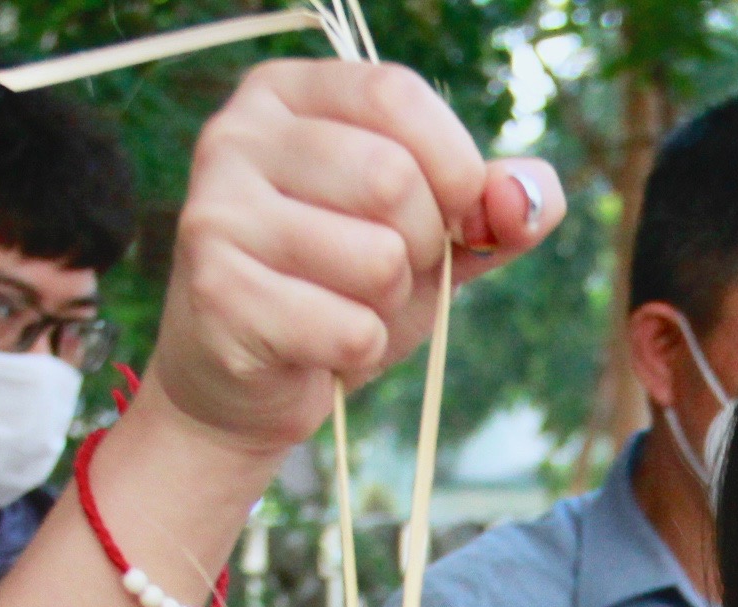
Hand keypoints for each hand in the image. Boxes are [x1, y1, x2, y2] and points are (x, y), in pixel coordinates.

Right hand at [149, 60, 561, 457]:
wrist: (248, 383)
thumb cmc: (341, 288)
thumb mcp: (431, 233)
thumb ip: (495, 203)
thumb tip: (522, 199)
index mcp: (286, 93)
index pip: (394, 94)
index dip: (454, 165)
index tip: (454, 212)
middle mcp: (236, 134)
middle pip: (391, 178)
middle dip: (422, 247)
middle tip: (384, 274)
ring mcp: (215, 210)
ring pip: (377, 259)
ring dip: (389, 306)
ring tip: (342, 307)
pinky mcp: (216, 292)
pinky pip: (350, 329)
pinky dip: (358, 351)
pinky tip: (315, 347)